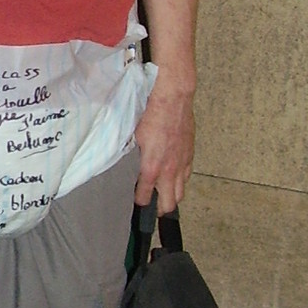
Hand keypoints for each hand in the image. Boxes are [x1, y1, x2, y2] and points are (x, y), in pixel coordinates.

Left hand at [133, 81, 194, 212]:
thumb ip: (127, 154)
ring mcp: (182, 163)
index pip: (145, 197)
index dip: (139, 203)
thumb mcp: (132, 136)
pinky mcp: (190, 154)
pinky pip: (187, 176)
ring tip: (163, 197)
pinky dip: (181, 181)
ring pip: (181, 192)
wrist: (173, 99)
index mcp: (152, 168)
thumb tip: (117, 161)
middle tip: (152, 207)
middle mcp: (169, 170)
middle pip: (169, 203)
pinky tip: (174, 177)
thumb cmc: (151, 114)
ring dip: (172, 197)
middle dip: (160, 209)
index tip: (134, 202)